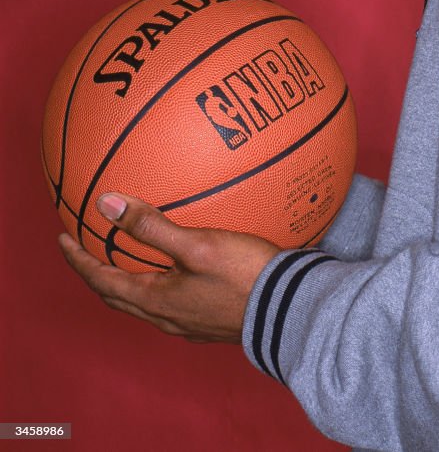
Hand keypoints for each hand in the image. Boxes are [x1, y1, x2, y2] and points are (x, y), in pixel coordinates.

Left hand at [58, 193, 279, 343]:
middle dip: (97, 272)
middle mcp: (165, 317)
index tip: (62, 239)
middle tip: (87, 249)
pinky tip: (176, 273)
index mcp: (155, 300)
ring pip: (143, 303)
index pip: (101, 280)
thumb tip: (106, 204)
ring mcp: (187, 324)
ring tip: (127, 259)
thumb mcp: (197, 244)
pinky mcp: (208, 324)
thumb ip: (151, 226)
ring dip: (127, 281)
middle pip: (118, 295)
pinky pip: (170, 305)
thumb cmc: (243, 274)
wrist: (286, 309)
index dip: (78, 260)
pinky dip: (158, 286)